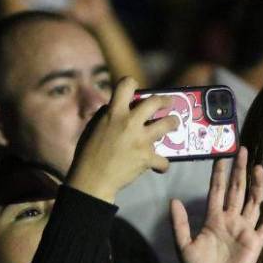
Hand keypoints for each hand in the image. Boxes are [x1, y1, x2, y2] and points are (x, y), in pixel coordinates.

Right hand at [66, 77, 173, 201]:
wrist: (92, 179)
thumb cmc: (88, 153)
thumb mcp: (94, 127)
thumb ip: (107, 115)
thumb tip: (117, 107)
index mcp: (114, 112)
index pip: (126, 84)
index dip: (132, 84)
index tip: (137, 89)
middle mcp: (129, 122)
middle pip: (155, 102)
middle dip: (165, 101)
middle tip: (168, 103)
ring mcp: (141, 140)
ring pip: (168, 124)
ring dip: (173, 123)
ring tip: (173, 125)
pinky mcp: (147, 158)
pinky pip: (164, 159)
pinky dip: (161, 164)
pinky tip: (158, 166)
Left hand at [170, 146, 262, 262]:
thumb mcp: (183, 245)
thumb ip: (179, 223)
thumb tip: (174, 199)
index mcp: (214, 219)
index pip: (217, 191)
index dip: (219, 175)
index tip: (221, 157)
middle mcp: (231, 220)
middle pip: (237, 190)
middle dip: (240, 171)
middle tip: (242, 150)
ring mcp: (245, 230)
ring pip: (254, 202)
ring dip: (257, 185)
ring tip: (258, 167)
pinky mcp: (256, 242)